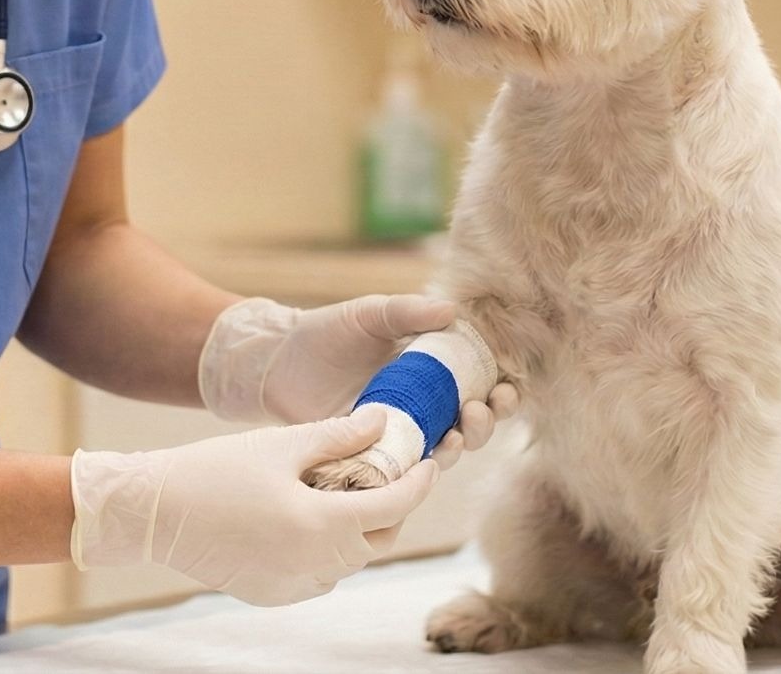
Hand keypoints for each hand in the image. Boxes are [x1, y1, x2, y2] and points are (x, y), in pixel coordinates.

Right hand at [70, 405, 439, 605]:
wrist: (155, 513)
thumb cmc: (216, 470)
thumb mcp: (282, 444)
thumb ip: (339, 436)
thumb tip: (384, 421)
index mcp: (320, 524)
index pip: (393, 507)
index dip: (419, 483)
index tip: (431, 462)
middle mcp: (313, 563)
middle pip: (379, 539)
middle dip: (393, 508)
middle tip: (391, 474)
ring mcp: (293, 584)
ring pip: (351, 561)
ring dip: (361, 530)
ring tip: (350, 494)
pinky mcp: (273, 594)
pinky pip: (320, 575)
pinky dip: (329, 551)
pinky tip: (314, 522)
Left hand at [197, 295, 519, 467]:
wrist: (275, 364)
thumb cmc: (323, 334)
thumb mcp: (368, 316)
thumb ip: (406, 312)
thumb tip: (454, 311)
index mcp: (431, 370)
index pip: (481, 384)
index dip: (502, 391)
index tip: (505, 388)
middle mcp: (423, 406)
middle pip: (473, 424)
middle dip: (487, 423)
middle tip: (479, 411)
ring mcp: (400, 433)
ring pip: (445, 450)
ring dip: (461, 446)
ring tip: (456, 435)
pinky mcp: (374, 456)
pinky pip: (406, 470)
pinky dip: (422, 468)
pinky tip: (425, 459)